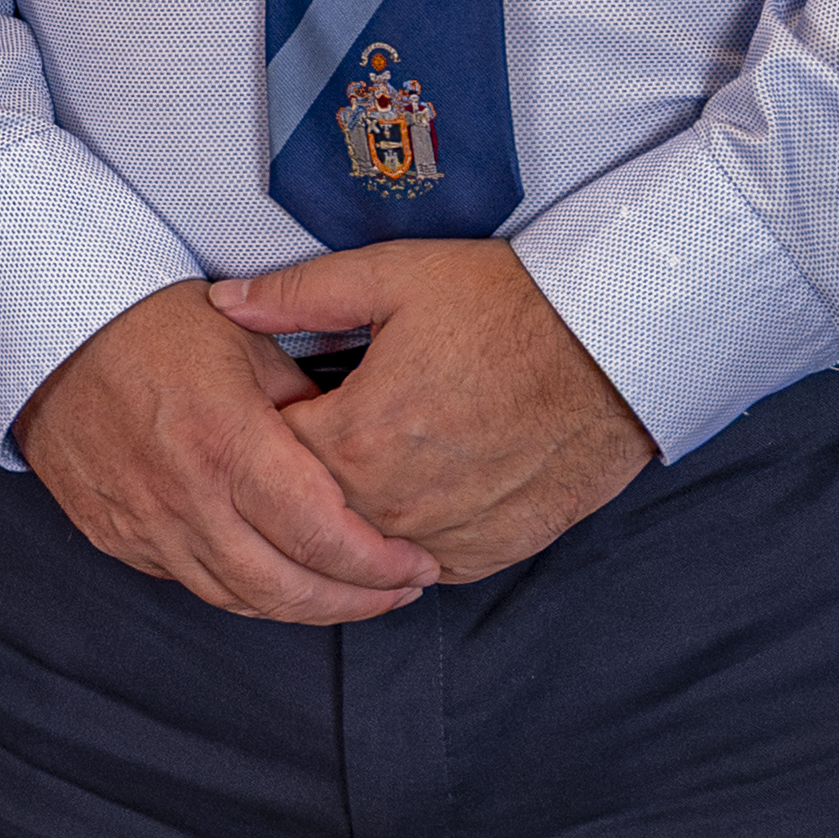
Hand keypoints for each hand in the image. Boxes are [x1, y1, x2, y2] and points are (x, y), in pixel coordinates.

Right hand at [8, 279, 439, 622]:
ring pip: (239, 599)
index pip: (323, 538)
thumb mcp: (250, 341)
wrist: (50, 322)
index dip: (381, 565)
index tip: (418, 563)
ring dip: (303, 606)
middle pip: (287, 589)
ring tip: (348, 592)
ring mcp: (142, 524)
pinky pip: (191, 581)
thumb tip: (358, 461)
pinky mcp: (113, 534)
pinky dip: (243, 590)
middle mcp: (183, 497)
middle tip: (399, 590)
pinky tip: (276, 574)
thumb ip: (308, 410)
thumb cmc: (153, 320)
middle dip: (357, 602)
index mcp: (227, 443)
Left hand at [208, 240, 654, 580]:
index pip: (269, 458)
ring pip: (363, 543)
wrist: (613, 345)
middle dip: (300, 476)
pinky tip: (413, 490)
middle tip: (322, 427)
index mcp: (357, 438)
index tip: (276, 401)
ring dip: (353, 511)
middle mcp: (394, 503)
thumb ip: (297, 295)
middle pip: (309, 510)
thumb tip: (225, 303)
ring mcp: (443, 535)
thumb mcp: (391, 277)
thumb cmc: (508, 305)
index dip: (263, 429)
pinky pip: (421, 560)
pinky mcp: (488, 552)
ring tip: (372, 456)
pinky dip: (406, 534)